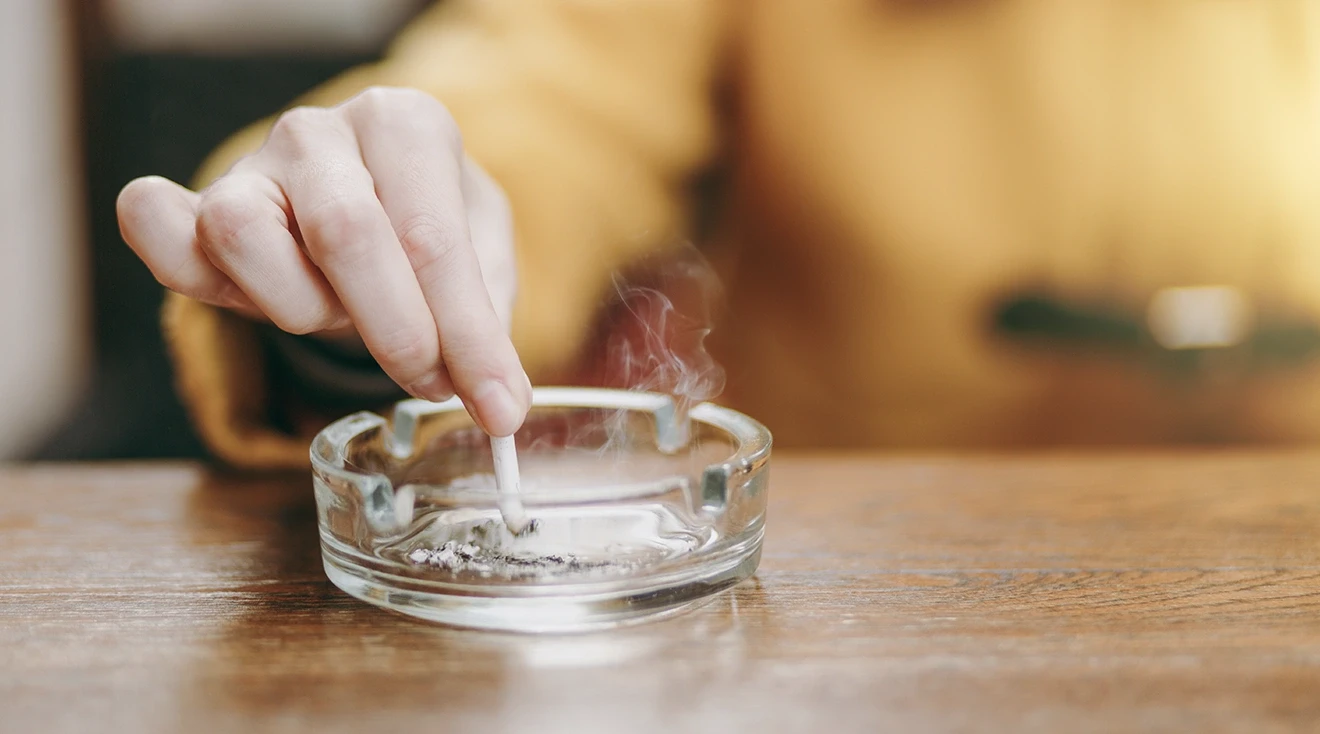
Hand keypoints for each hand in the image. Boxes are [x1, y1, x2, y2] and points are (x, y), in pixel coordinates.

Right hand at [116, 87, 529, 435]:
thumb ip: (486, 320)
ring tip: (342, 318)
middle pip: (345, 233)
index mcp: (406, 123)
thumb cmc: (428, 229)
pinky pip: (154, 223)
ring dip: (300, 308)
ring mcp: (252, 163)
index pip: (433, 239)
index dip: (468, 336)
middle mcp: (322, 130)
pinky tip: (238, 294)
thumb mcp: (485, 257)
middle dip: (397, 332)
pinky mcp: (197, 203)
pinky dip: (177, 264)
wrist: (373, 196)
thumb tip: (498, 402)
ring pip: (241, 235)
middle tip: (432, 384)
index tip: (500, 406)